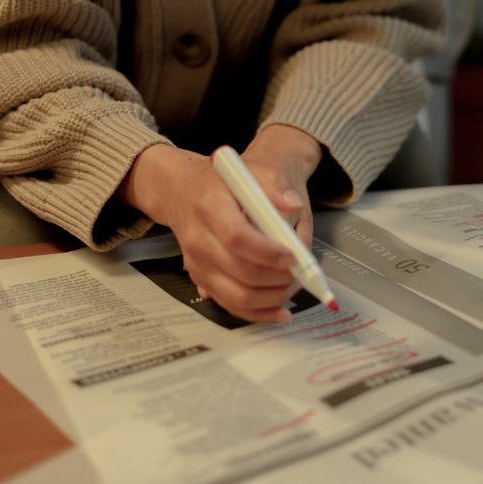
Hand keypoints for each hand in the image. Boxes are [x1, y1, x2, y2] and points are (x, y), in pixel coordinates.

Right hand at [118, 125, 321, 323]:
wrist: (181, 191)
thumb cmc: (219, 181)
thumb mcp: (248, 170)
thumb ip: (273, 185)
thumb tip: (293, 205)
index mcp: (209, 206)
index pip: (237, 237)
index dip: (267, 252)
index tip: (292, 255)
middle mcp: (198, 239)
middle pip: (240, 271)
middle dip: (277, 278)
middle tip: (300, 272)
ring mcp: (197, 263)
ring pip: (236, 296)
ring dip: (272, 298)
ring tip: (294, 287)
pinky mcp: (200, 279)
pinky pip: (230, 305)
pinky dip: (258, 313)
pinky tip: (280, 311)